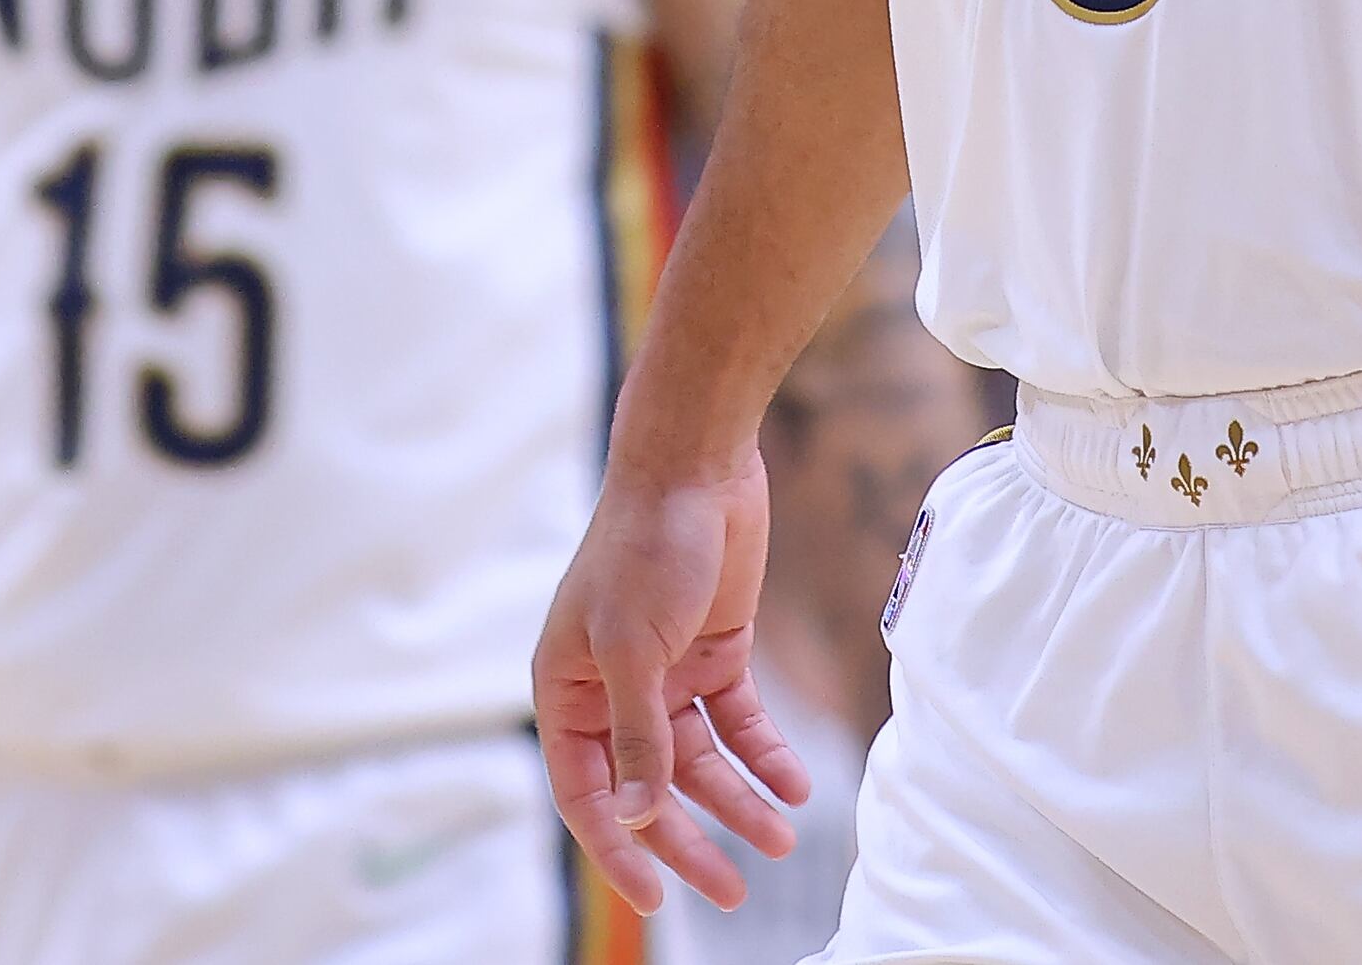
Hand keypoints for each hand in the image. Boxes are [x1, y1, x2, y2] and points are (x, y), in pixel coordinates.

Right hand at [535, 447, 808, 913]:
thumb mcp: (633, 645)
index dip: (619, 849)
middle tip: (731, 892)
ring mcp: (666, 674)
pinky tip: (794, 786)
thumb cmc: (644, 545)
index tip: (657, 899)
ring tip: (782, 841)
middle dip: (690, 842)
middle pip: (650, 790)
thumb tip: (637, 815)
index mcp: (566, 690)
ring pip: (700, 763)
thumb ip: (637, 734)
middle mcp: (612, 692)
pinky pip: (738, 723)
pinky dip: (765, 756)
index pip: (586, 793)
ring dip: (739, 801)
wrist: (696, 463)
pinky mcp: (714, 652)